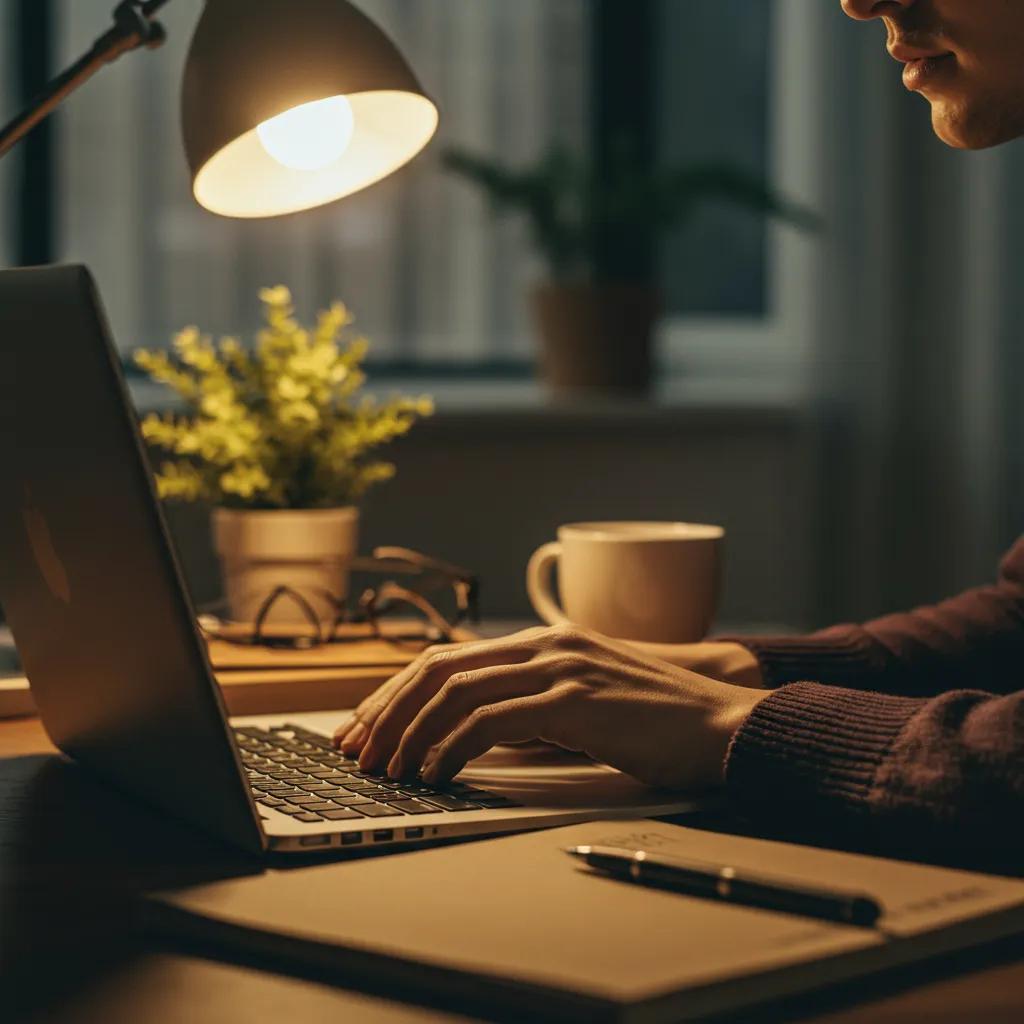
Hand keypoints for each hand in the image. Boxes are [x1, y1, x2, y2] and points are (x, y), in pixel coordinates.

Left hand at [333, 625, 768, 791]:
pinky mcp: (575, 699)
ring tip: (386, 769)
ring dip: (409, 732)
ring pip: (456, 690)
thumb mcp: (582, 705)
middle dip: (388, 710)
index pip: (448, 658)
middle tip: (357, 750)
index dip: (397, 692)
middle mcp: (544, 645)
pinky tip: (434, 773)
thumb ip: (530, 710)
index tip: (367, 727)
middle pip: (439, 668)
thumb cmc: (655, 723)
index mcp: (542, 642)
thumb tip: (470, 738)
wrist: (722, 723)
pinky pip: (492, 720)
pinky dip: (451, 747)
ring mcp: (560, 667)